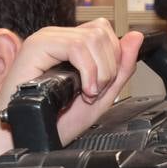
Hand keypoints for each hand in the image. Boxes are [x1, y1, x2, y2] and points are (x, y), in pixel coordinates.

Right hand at [0, 19, 145, 154]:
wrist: (30, 136)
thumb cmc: (56, 121)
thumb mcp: (101, 95)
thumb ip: (121, 68)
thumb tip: (136, 37)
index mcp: (71, 46)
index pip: (105, 32)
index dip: (114, 58)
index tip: (104, 86)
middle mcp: (58, 38)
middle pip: (102, 31)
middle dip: (109, 66)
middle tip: (95, 92)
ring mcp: (46, 40)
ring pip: (93, 37)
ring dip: (99, 71)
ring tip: (88, 93)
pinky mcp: (36, 46)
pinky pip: (76, 46)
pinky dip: (88, 71)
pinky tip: (83, 90)